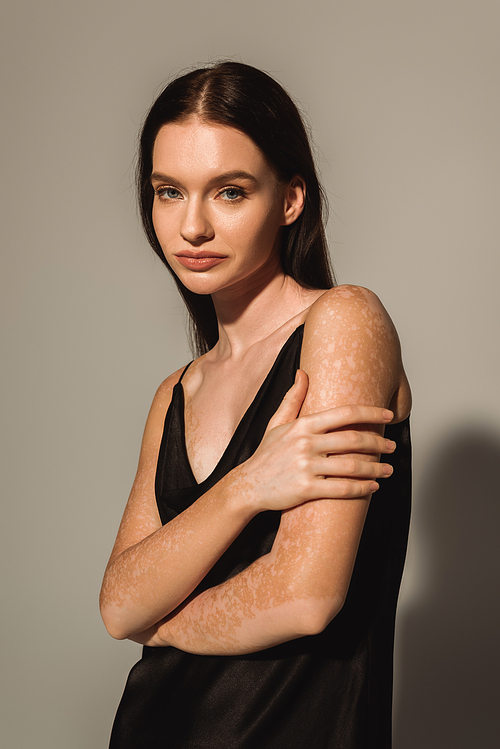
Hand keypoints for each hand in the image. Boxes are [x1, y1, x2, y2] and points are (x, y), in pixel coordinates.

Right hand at [244, 369, 395, 512]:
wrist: (247, 485)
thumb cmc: (266, 454)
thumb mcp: (276, 423)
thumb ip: (293, 398)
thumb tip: (303, 372)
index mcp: (302, 425)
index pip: (344, 413)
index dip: (370, 413)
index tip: (388, 415)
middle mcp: (305, 444)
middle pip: (353, 440)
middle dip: (378, 443)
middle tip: (392, 446)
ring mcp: (306, 467)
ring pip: (351, 466)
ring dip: (375, 468)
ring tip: (388, 469)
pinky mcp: (306, 489)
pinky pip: (341, 489)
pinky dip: (361, 488)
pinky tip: (373, 487)